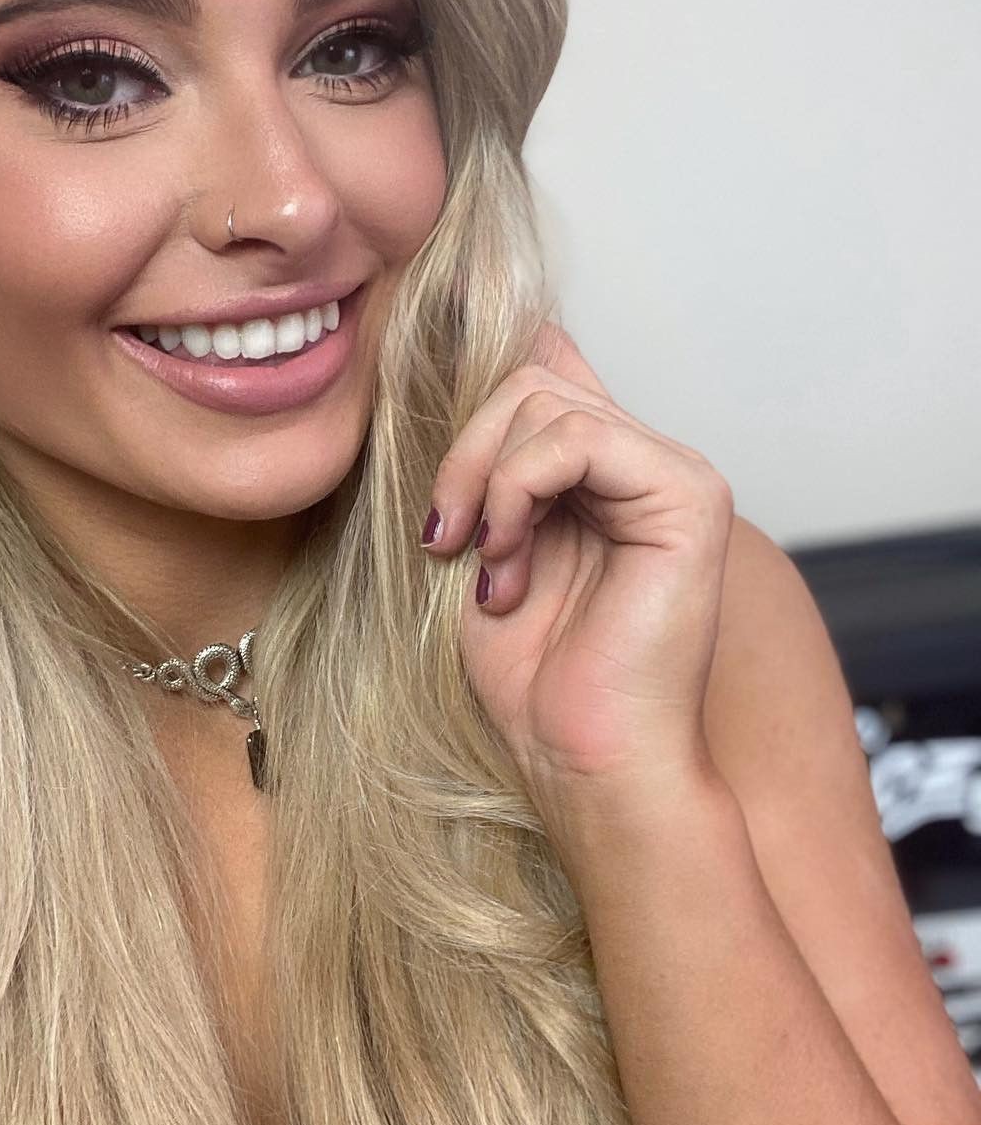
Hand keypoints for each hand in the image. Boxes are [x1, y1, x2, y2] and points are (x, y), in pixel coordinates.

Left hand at [423, 320, 734, 830]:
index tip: (437, 480)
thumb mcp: (485, 547)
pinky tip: (507, 560)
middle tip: (445, 541)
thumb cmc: (537, 679)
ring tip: (487, 563)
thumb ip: (492, 464)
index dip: (478, 397)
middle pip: (531, 381)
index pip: (545, 370)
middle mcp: (647, 464)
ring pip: (546, 399)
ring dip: (486, 483)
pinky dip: (515, 491)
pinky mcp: (688, 496)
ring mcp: (676, 475)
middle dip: (463, 455)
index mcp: (606, 475)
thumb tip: (477, 363)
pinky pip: (575, 437)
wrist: (585, 761)